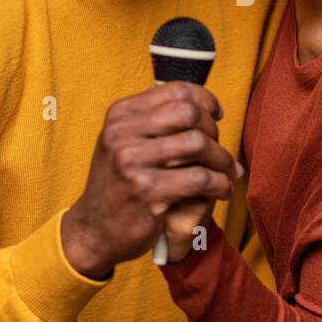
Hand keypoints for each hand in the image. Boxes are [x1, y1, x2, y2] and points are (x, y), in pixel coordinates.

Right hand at [62, 82, 239, 278]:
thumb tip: (205, 107)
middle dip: (214, 131)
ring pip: (198, 144)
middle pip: (189, 114)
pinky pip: (200, 178)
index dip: (205, 100)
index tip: (216, 115)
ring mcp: (131, 162)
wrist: (95, 230)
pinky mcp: (146, 191)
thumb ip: (156, 121)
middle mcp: (121, 133)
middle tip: (219, 151)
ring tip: (227, 172)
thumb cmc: (119, 184)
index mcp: (120, 115)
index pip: (175, 91)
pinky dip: (220, 184)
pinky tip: (222, 190)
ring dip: (222, 160)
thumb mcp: (125, 143)